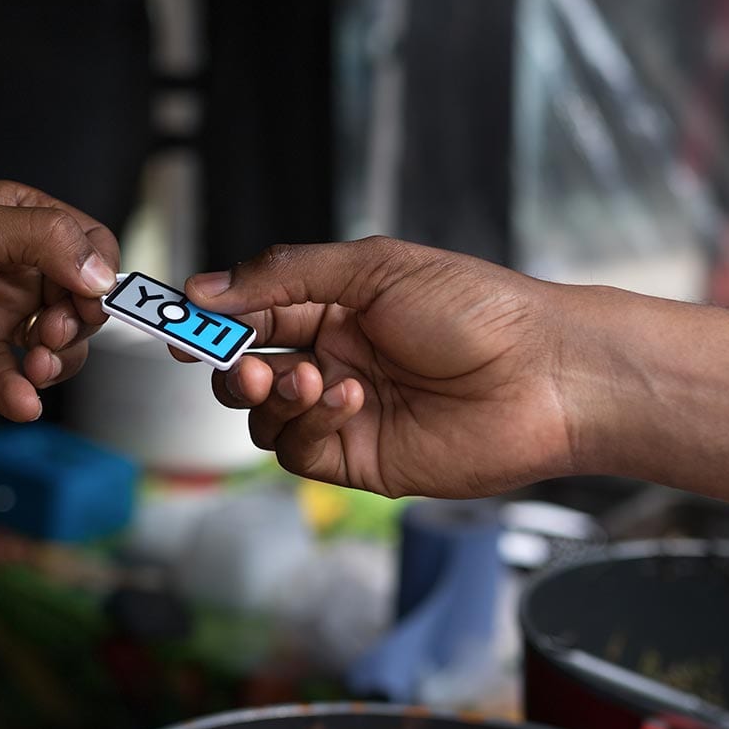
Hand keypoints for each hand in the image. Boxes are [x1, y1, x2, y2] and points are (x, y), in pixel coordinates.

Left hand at [0, 180, 118, 421]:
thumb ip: (45, 242)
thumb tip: (102, 274)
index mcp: (22, 222)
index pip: (90, 248)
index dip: (100, 275)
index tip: (92, 298)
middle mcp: (16, 269)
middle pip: (80, 303)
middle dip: (77, 323)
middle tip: (51, 331)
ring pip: (54, 347)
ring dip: (56, 361)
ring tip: (37, 364)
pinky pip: (10, 379)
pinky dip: (21, 393)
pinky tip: (20, 399)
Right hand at [181, 237, 578, 497]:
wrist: (546, 376)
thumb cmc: (476, 308)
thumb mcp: (375, 269)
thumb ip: (285, 276)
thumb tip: (204, 289)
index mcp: (334, 305)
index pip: (251, 311)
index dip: (212, 319)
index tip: (182, 323)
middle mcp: (332, 357)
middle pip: (244, 368)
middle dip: (232, 365)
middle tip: (247, 363)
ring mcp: (343, 411)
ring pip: (262, 415)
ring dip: (271, 396)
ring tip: (310, 377)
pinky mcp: (359, 459)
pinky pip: (299, 450)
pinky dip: (307, 424)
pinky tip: (347, 400)